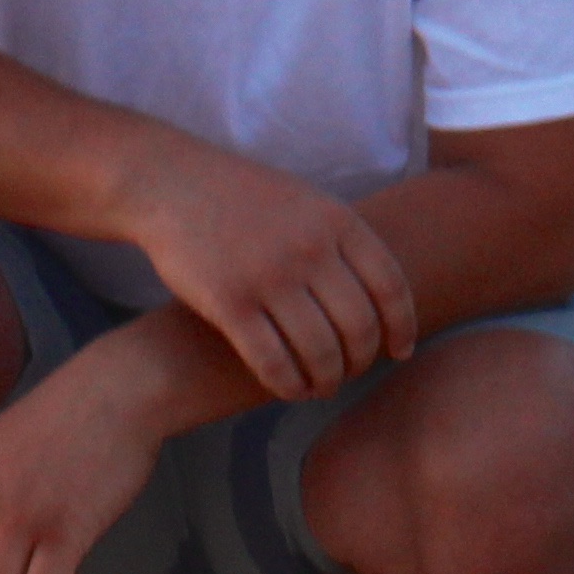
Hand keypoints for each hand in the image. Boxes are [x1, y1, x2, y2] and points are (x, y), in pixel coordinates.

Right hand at [119, 144, 414, 402]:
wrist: (171, 183)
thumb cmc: (242, 198)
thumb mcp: (305, 202)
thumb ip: (343, 241)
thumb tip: (382, 294)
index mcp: (337, 221)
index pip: (390, 287)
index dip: (401, 328)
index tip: (399, 352)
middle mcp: (310, 249)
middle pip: (358, 327)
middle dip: (360, 361)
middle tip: (349, 372)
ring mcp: (269, 277)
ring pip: (320, 352)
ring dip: (326, 380)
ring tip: (321, 386)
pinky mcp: (229, 303)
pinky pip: (273, 362)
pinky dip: (289, 385)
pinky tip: (290, 390)